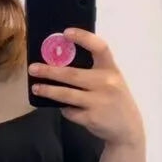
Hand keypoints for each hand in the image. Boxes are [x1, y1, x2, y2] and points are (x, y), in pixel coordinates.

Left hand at [29, 28, 143, 145]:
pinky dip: (63, 108)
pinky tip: (59, 106)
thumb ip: (94, 72)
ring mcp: (99, 101)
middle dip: (50, 71)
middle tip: (33, 68)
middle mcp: (106, 83)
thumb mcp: (112, 81)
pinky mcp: (91, 118)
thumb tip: (61, 63)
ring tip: (36, 87)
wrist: (128, 129)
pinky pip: (70, 111)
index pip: (100, 47)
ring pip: (66, 94)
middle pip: (72, 74)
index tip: (66, 32)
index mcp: (111, 70)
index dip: (83, 38)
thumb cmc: (115, 101)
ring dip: (48, 90)